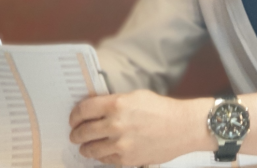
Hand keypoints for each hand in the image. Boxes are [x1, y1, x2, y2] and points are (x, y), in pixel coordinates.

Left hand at [68, 89, 213, 165]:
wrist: (183, 127)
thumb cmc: (162, 110)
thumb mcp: (135, 96)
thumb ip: (113, 102)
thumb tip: (94, 109)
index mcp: (116, 104)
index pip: (83, 110)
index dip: (74, 115)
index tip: (73, 119)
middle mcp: (115, 124)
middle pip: (82, 131)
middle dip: (76, 133)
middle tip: (75, 134)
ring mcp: (120, 144)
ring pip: (90, 149)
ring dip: (85, 147)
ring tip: (86, 145)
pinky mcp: (127, 159)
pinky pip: (104, 160)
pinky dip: (101, 156)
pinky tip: (104, 151)